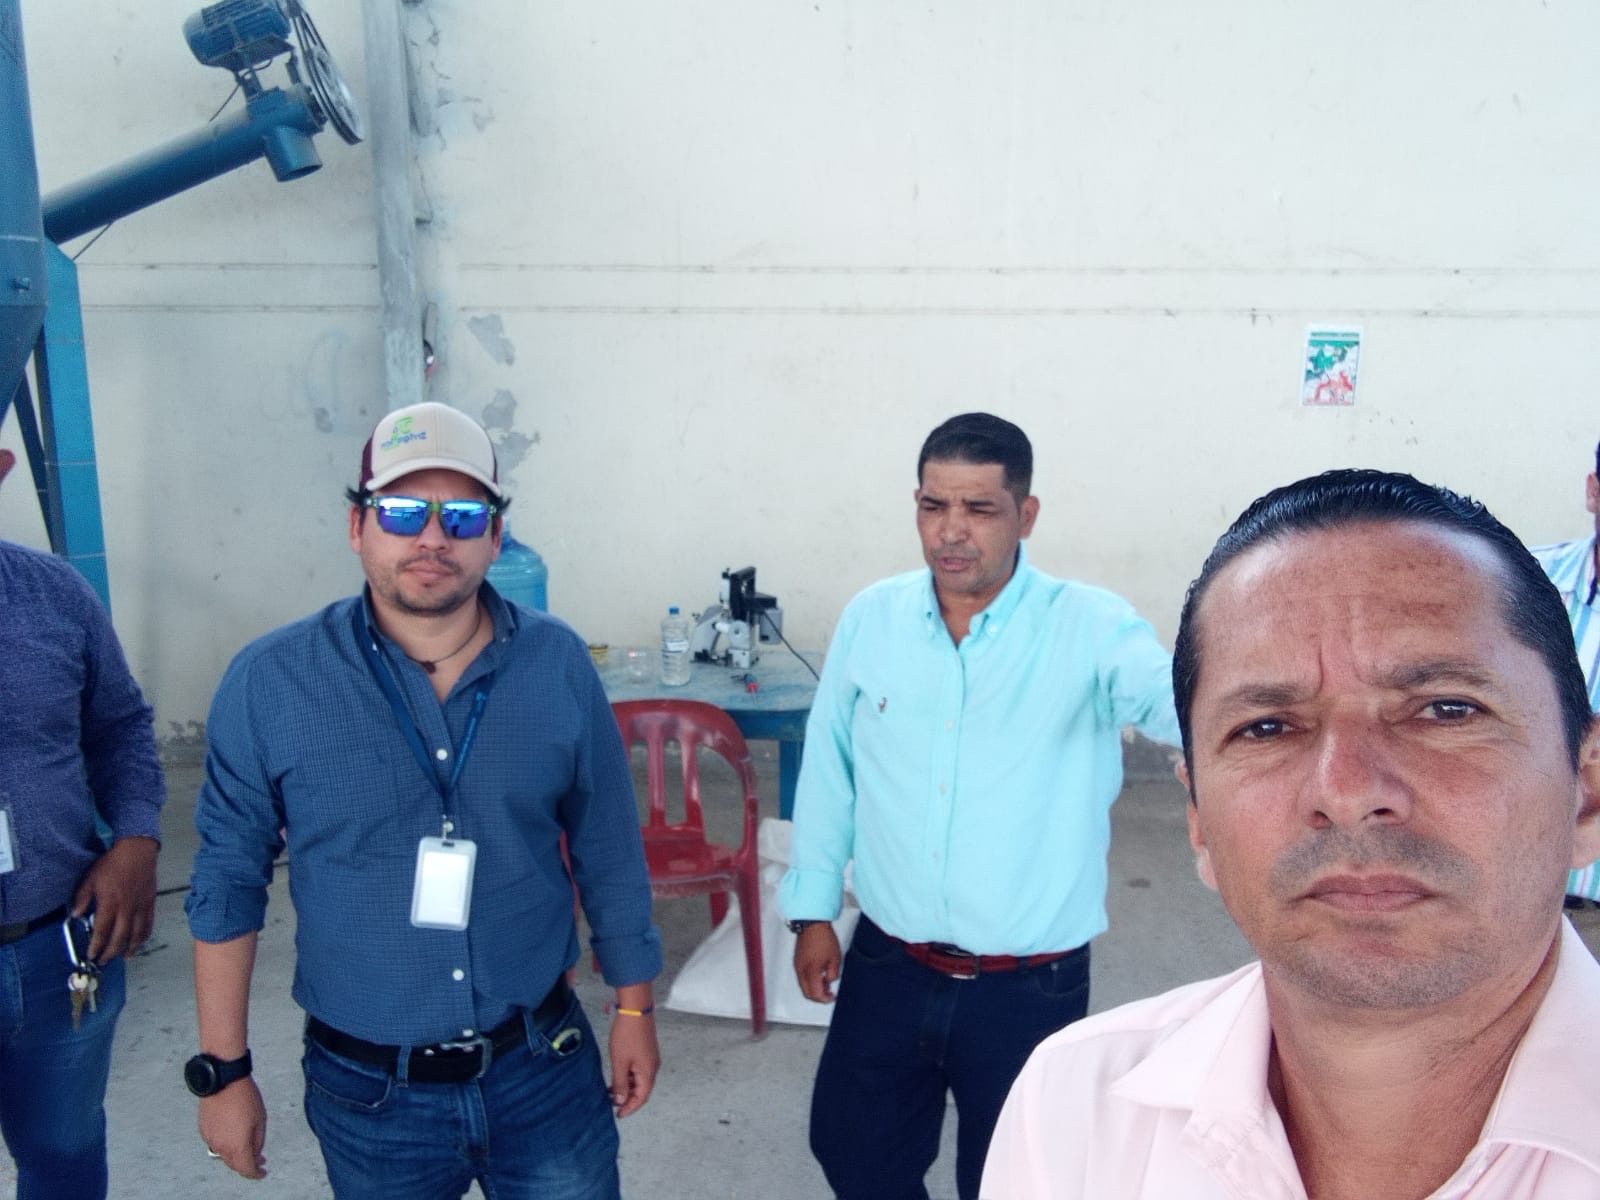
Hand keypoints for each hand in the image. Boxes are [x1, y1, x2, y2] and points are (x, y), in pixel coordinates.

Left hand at [73, 836, 157, 960]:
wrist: (137, 851)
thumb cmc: (113, 863)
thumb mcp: (90, 878)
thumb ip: (82, 898)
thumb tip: (75, 914)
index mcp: (110, 903)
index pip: (102, 931)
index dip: (97, 946)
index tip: (91, 955)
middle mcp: (127, 908)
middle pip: (120, 937)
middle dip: (111, 952)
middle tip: (104, 960)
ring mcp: (140, 906)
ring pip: (137, 933)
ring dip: (130, 948)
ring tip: (124, 957)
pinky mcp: (150, 902)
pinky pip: (149, 923)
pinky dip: (145, 935)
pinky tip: (140, 941)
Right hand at [199, 1078, 267, 1178]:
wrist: (223, 1081)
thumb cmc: (245, 1097)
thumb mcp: (260, 1120)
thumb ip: (258, 1140)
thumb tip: (255, 1152)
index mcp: (237, 1146)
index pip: (246, 1169)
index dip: (256, 1173)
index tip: (262, 1172)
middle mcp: (221, 1146)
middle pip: (234, 1164)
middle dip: (247, 1163)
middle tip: (258, 1158)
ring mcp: (210, 1139)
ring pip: (224, 1154)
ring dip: (236, 1153)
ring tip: (247, 1144)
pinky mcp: (204, 1130)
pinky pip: (216, 1143)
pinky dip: (226, 1143)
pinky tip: (234, 1133)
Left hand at [607, 1012, 659, 1116]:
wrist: (635, 1010)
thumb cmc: (627, 1035)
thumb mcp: (620, 1062)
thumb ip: (620, 1083)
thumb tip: (620, 1100)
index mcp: (648, 1073)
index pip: (641, 1098)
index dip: (630, 1108)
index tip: (618, 1114)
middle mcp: (652, 1067)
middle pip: (642, 1090)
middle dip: (627, 1099)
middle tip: (611, 1103)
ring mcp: (650, 1059)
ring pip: (639, 1080)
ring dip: (626, 1087)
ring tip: (610, 1090)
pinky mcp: (646, 1051)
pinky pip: (638, 1070)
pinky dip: (628, 1077)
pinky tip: (616, 1075)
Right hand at [793, 923, 840, 1002]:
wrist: (812, 924)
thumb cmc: (824, 938)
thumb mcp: (835, 958)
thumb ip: (833, 974)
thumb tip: (829, 980)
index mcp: (811, 971)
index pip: (816, 994)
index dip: (825, 998)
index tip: (832, 996)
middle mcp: (801, 971)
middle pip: (807, 993)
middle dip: (818, 996)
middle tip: (829, 992)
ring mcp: (797, 965)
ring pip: (803, 985)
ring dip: (814, 988)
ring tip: (825, 981)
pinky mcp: (797, 960)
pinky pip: (802, 976)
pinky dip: (810, 980)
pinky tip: (819, 974)